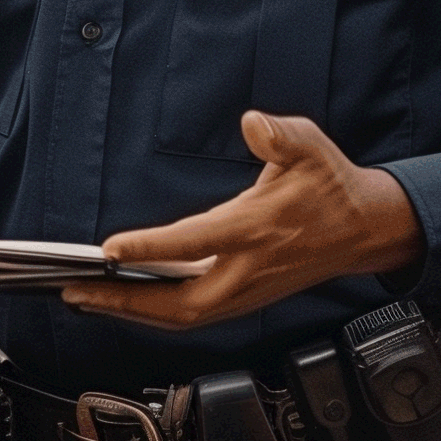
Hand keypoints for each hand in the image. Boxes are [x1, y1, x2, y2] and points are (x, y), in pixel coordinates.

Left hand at [61, 110, 423, 331]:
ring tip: (87, 298)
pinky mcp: (245, 300)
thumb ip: (281, 135)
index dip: (150, 247)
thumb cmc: (330, 185)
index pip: (194, 243)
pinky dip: (154, 313)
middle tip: (76, 291)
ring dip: (132, 312)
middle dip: (124, 302)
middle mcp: (248, 269)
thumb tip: (254, 124)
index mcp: (257, 229)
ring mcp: (247, 292)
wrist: (364, 229)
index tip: (109, 249)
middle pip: (179, 304)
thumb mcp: (310, 146)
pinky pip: (192, 314)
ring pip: (182, 317)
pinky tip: (127, 301)